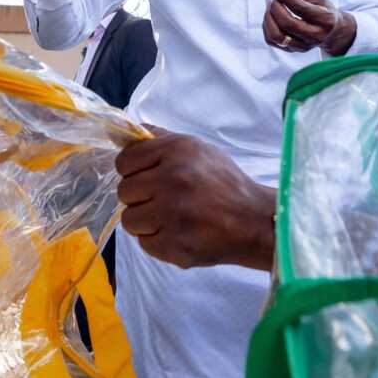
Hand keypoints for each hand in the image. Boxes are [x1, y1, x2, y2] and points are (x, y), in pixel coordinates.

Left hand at [115, 127, 275, 269]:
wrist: (253, 221)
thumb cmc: (224, 183)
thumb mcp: (197, 149)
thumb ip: (161, 139)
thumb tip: (127, 132)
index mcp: (176, 151)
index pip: (125, 161)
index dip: (133, 170)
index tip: (147, 177)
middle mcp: (171, 179)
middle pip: (124, 191)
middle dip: (140, 196)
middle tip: (163, 199)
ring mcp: (171, 214)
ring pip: (130, 220)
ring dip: (146, 221)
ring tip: (170, 218)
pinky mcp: (173, 244)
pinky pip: (144, 243)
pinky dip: (158, 240)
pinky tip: (179, 232)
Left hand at [264, 0, 356, 55]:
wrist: (331, 31)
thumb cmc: (323, 10)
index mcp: (324, 20)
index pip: (300, 8)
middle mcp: (315, 36)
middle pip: (287, 23)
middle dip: (276, 7)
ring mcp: (303, 46)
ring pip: (276, 35)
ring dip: (269, 18)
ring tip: (271, 8)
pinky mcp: (292, 50)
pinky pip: (271, 40)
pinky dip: (267, 26)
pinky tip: (272, 17)